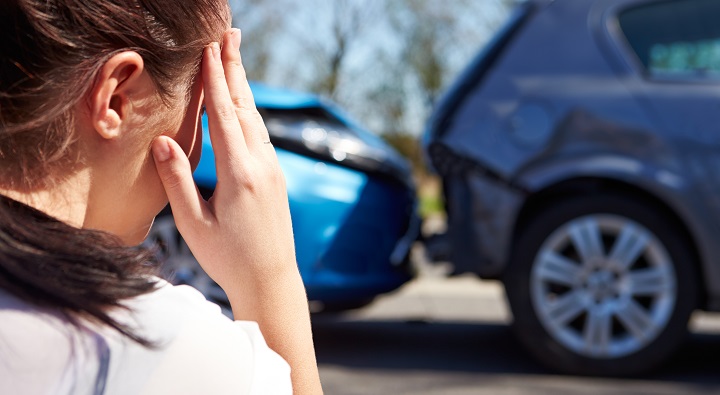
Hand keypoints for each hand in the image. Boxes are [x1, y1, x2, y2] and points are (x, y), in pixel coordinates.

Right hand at [151, 29, 322, 393]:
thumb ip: (178, 180)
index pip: (224, 116)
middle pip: (245, 108)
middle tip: (230, 34)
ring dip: (243, 87)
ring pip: (256, 120)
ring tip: (234, 57)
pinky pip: (261, 135)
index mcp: (239, 175)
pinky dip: (248, 112)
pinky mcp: (276, 178)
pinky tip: (242, 104)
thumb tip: (162, 140)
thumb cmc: (228, 258)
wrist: (271, 280)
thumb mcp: (193, 224)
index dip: (215, 80)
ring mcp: (273, 170)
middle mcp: (262, 166)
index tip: (210, 49)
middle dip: (235, 69)